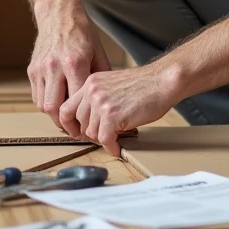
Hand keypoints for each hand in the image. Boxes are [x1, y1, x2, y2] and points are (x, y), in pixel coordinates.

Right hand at [27, 0, 110, 133]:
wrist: (58, 14)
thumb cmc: (82, 34)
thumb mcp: (98, 54)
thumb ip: (101, 79)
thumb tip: (108, 102)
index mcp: (74, 63)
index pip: (76, 101)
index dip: (83, 119)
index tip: (89, 128)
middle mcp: (55, 67)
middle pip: (55, 109)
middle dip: (66, 125)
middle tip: (77, 131)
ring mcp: (41, 68)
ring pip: (43, 105)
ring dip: (55, 116)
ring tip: (68, 119)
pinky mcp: (32, 69)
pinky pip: (37, 96)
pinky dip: (47, 103)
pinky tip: (59, 102)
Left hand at [59, 63, 180, 156]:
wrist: (162, 82)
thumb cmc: (144, 85)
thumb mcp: (111, 85)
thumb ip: (98, 99)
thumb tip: (90, 122)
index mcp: (90, 83)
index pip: (66, 108)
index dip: (71, 125)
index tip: (79, 132)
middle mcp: (91, 91)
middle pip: (79, 122)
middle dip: (91, 133)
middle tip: (104, 137)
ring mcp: (101, 103)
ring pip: (91, 133)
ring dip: (104, 139)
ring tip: (115, 138)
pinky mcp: (112, 116)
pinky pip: (105, 140)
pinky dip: (111, 147)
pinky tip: (118, 146)